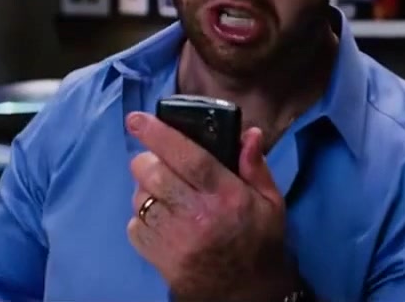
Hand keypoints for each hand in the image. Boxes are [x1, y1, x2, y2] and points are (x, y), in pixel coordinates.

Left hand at [125, 112, 298, 301]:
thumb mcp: (270, 203)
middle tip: (155, 160)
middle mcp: (197, 215)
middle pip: (152, 174)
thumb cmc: (259, 242)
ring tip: (162, 192)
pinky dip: (141, 216)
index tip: (138, 119)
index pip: (188, 157)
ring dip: (144, 189)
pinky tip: (160, 217)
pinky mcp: (157, 257)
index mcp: (226, 196)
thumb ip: (255, 166)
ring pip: (139, 198)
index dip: (160, 134)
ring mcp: (174, 238)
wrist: (245, 293)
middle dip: (146, 160)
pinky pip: (133, 225)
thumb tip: (249, 133)